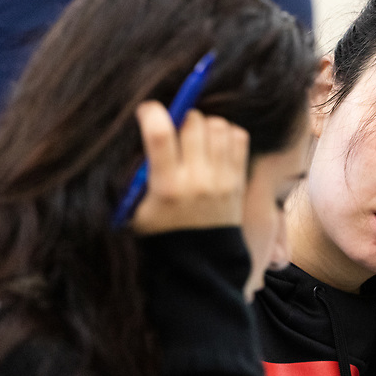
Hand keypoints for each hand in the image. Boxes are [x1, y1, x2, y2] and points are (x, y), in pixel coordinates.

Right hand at [131, 102, 248, 233]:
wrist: (200, 264)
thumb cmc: (161, 234)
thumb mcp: (136, 208)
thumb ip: (137, 172)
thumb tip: (144, 127)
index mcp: (166, 187)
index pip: (160, 134)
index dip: (152, 112)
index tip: (147, 111)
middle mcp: (197, 180)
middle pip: (194, 121)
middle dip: (181, 116)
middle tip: (175, 129)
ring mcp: (222, 179)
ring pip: (219, 126)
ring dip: (205, 124)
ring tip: (196, 138)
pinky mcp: (238, 180)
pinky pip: (239, 138)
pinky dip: (226, 133)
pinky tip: (214, 146)